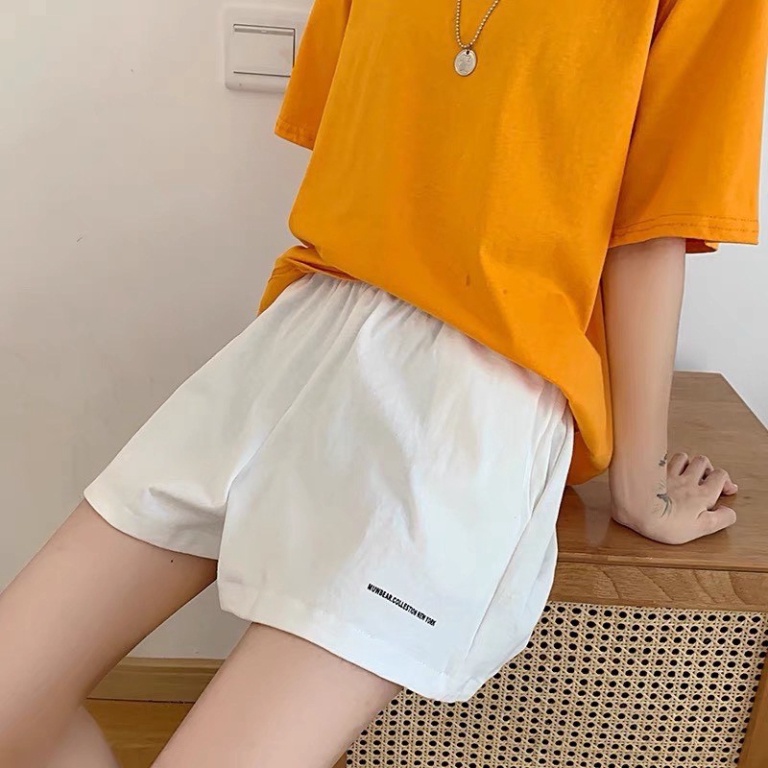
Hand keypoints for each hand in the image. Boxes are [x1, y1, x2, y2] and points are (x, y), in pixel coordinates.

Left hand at [611, 453, 738, 544]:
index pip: (720, 476)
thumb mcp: (701, 528)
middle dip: (707, 468)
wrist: (637, 510)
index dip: (725, 481)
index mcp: (701, 494)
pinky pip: (663, 459)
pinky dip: (667, 462)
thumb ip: (719, 519)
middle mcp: (687, 480)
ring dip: (687, 462)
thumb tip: (729, 513)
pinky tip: (665, 469)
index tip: (725, 489)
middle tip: (705, 479)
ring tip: (686, 472)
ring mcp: (669, 473)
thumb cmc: (667, 523)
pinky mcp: (652, 472)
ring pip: (683, 457)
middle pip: (703, 462)